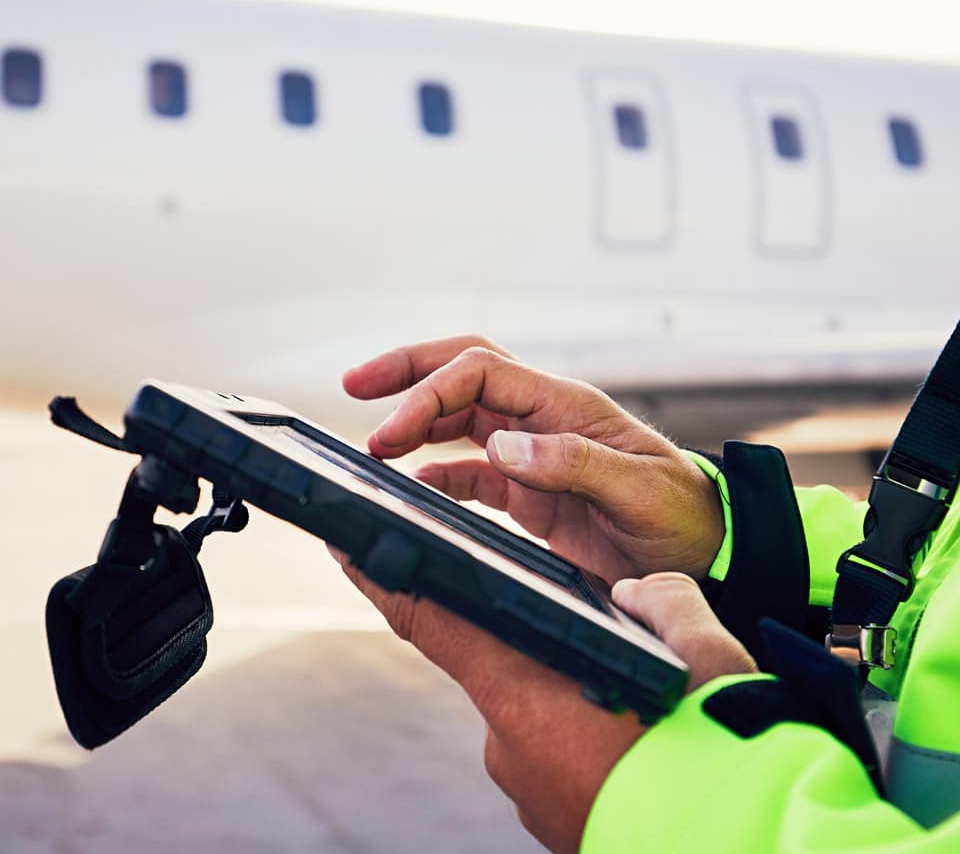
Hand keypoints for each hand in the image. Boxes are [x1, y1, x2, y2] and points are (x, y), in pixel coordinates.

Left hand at [332, 552, 755, 853]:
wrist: (752, 848)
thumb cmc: (724, 758)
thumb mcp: (703, 653)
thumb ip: (661, 603)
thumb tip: (638, 596)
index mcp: (529, 692)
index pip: (434, 619)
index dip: (383, 579)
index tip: (348, 544)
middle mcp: (510, 744)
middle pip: (501, 663)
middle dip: (539, 646)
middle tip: (608, 657)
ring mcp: (528, 789)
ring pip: (535, 710)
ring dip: (570, 698)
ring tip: (639, 714)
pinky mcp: (550, 819)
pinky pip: (550, 754)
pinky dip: (578, 738)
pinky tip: (633, 746)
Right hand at [343, 335, 724, 582]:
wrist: (708, 553)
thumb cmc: (684, 516)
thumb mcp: (639, 490)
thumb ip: (575, 462)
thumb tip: (503, 446)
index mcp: (567, 406)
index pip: (483, 372)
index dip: (430, 392)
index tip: (390, 432)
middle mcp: (544, 419)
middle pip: (465, 373)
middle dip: (409, 372)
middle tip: (355, 385)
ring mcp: (534, 453)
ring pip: (462, 418)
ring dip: (416, 422)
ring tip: (375, 444)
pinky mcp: (531, 491)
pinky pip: (473, 471)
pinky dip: (439, 472)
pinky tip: (416, 485)